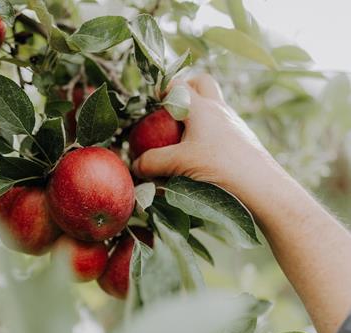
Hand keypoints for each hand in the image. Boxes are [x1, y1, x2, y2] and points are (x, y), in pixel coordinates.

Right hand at [133, 74, 275, 198]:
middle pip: (202, 82)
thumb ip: (153, 163)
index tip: (153, 102)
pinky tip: (203, 155)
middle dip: (186, 87)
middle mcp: (219, 109)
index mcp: (202, 108)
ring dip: (198, 112)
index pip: (177, 85)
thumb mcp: (179, 164)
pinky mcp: (242, 139)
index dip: (162, 89)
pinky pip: (222, 126)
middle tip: (173, 106)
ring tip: (184, 136)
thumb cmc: (219, 167)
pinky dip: (209, 132)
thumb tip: (136, 167)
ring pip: (214, 104)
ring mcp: (234, 123)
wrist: (261, 186)